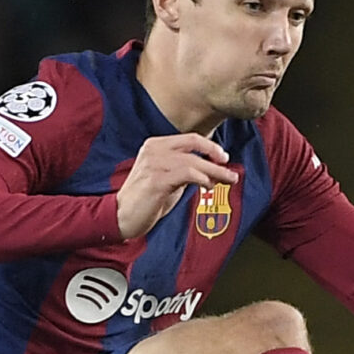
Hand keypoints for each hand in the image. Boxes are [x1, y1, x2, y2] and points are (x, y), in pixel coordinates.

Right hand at [116, 134, 241, 240]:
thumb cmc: (147, 198)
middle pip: (193, 145)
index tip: (224, 157)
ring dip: (214, 171)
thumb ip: (187, 170)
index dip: (210, 146)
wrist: (123, 215)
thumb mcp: (169, 178)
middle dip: (216, 156)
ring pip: (193, 161)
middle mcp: (154, 150)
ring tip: (228, 180)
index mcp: (156, 145)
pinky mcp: (156, 180)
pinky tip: (208, 186)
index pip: (189, 138)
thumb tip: (213, 171)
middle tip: (231, 170)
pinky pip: (186, 174)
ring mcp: (154, 164)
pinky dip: (202, 179)